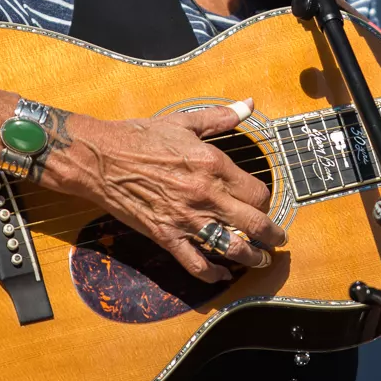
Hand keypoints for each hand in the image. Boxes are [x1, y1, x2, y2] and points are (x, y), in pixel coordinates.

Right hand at [64, 100, 285, 282]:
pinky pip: (195, 263)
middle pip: (253, 224)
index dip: (264, 199)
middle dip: (271, 235)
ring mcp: (186, 219)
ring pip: (230, 248)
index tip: (261, 201)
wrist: (101, 158)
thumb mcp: (184, 121)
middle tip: (278, 239)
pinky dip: (212, 275)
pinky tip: (222, 276)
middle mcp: (205, 195)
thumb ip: (220, 117)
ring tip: (260, 260)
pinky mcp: (166, 236)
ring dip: (251, 258)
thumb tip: (247, 105)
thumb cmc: (141, 137)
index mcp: (212, 165)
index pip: (256, 192)